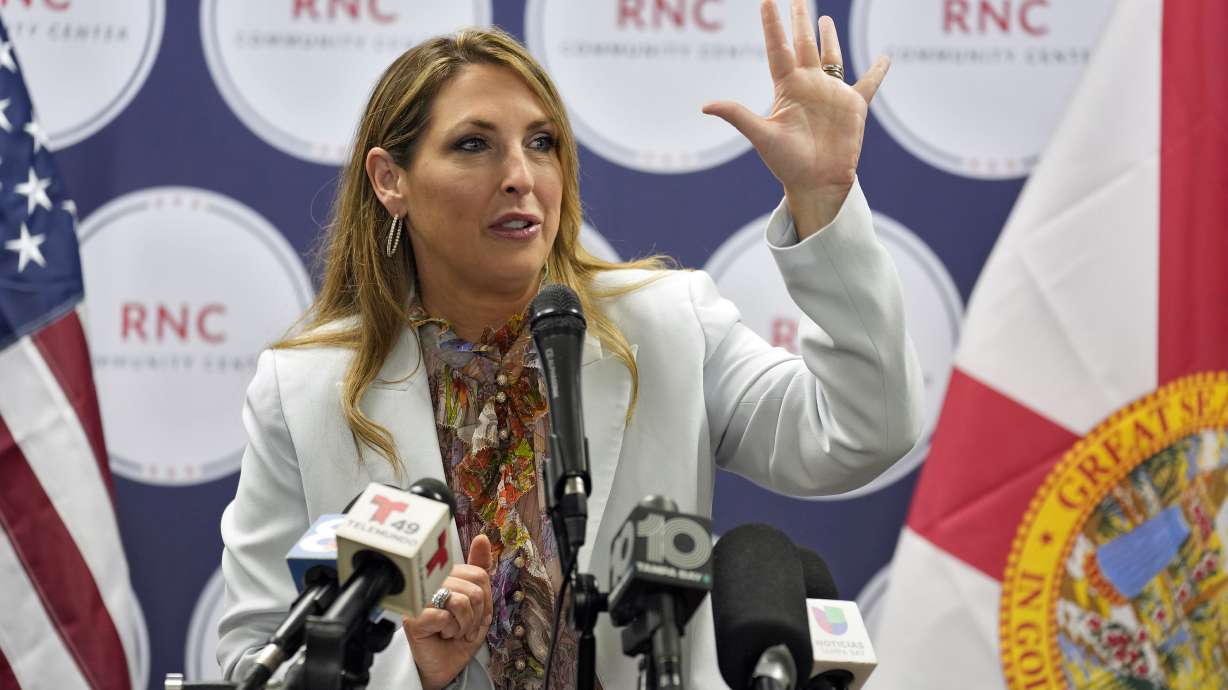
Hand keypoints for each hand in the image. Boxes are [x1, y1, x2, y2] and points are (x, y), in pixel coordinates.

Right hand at [405, 534, 493, 689]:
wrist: (444, 665)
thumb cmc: (458, 636)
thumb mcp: (477, 603)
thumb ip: (479, 570)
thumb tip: (481, 538)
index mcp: (447, 576)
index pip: (480, 574)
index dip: (486, 599)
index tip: (478, 613)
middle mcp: (432, 583)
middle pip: (474, 589)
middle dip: (477, 615)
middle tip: (465, 626)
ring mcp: (421, 599)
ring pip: (461, 602)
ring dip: (465, 625)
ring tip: (455, 631)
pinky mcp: (413, 617)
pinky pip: (445, 616)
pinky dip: (451, 630)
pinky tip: (443, 634)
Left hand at [703, 0, 888, 237]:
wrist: (816, 183)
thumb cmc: (787, 163)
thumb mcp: (762, 135)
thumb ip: (738, 115)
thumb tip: (705, 105)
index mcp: (787, 88)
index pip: (778, 48)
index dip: (772, 25)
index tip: (766, 0)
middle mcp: (808, 85)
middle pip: (803, 44)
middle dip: (800, 19)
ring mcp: (831, 93)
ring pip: (830, 56)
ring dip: (828, 37)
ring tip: (825, 18)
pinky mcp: (853, 105)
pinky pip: (868, 83)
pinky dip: (877, 71)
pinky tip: (885, 58)